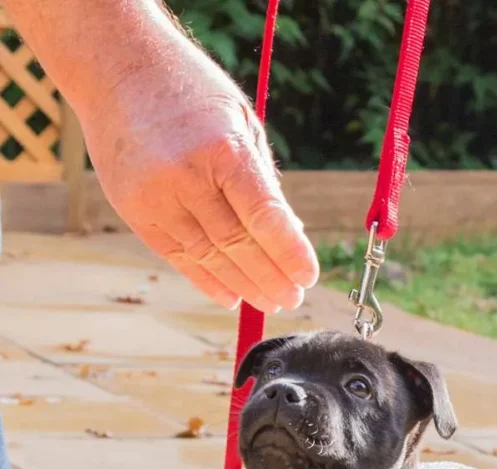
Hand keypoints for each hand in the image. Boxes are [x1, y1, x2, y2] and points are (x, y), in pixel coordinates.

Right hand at [81, 44, 318, 311]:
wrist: (115, 67)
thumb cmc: (190, 91)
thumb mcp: (240, 121)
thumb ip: (261, 179)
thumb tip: (288, 233)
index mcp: (221, 148)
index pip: (264, 216)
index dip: (289, 252)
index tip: (309, 277)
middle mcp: (185, 176)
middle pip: (237, 245)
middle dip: (271, 277)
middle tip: (293, 298)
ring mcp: (155, 197)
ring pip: (208, 257)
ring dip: (243, 285)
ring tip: (270, 300)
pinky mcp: (134, 211)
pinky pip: (177, 256)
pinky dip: (206, 279)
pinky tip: (231, 295)